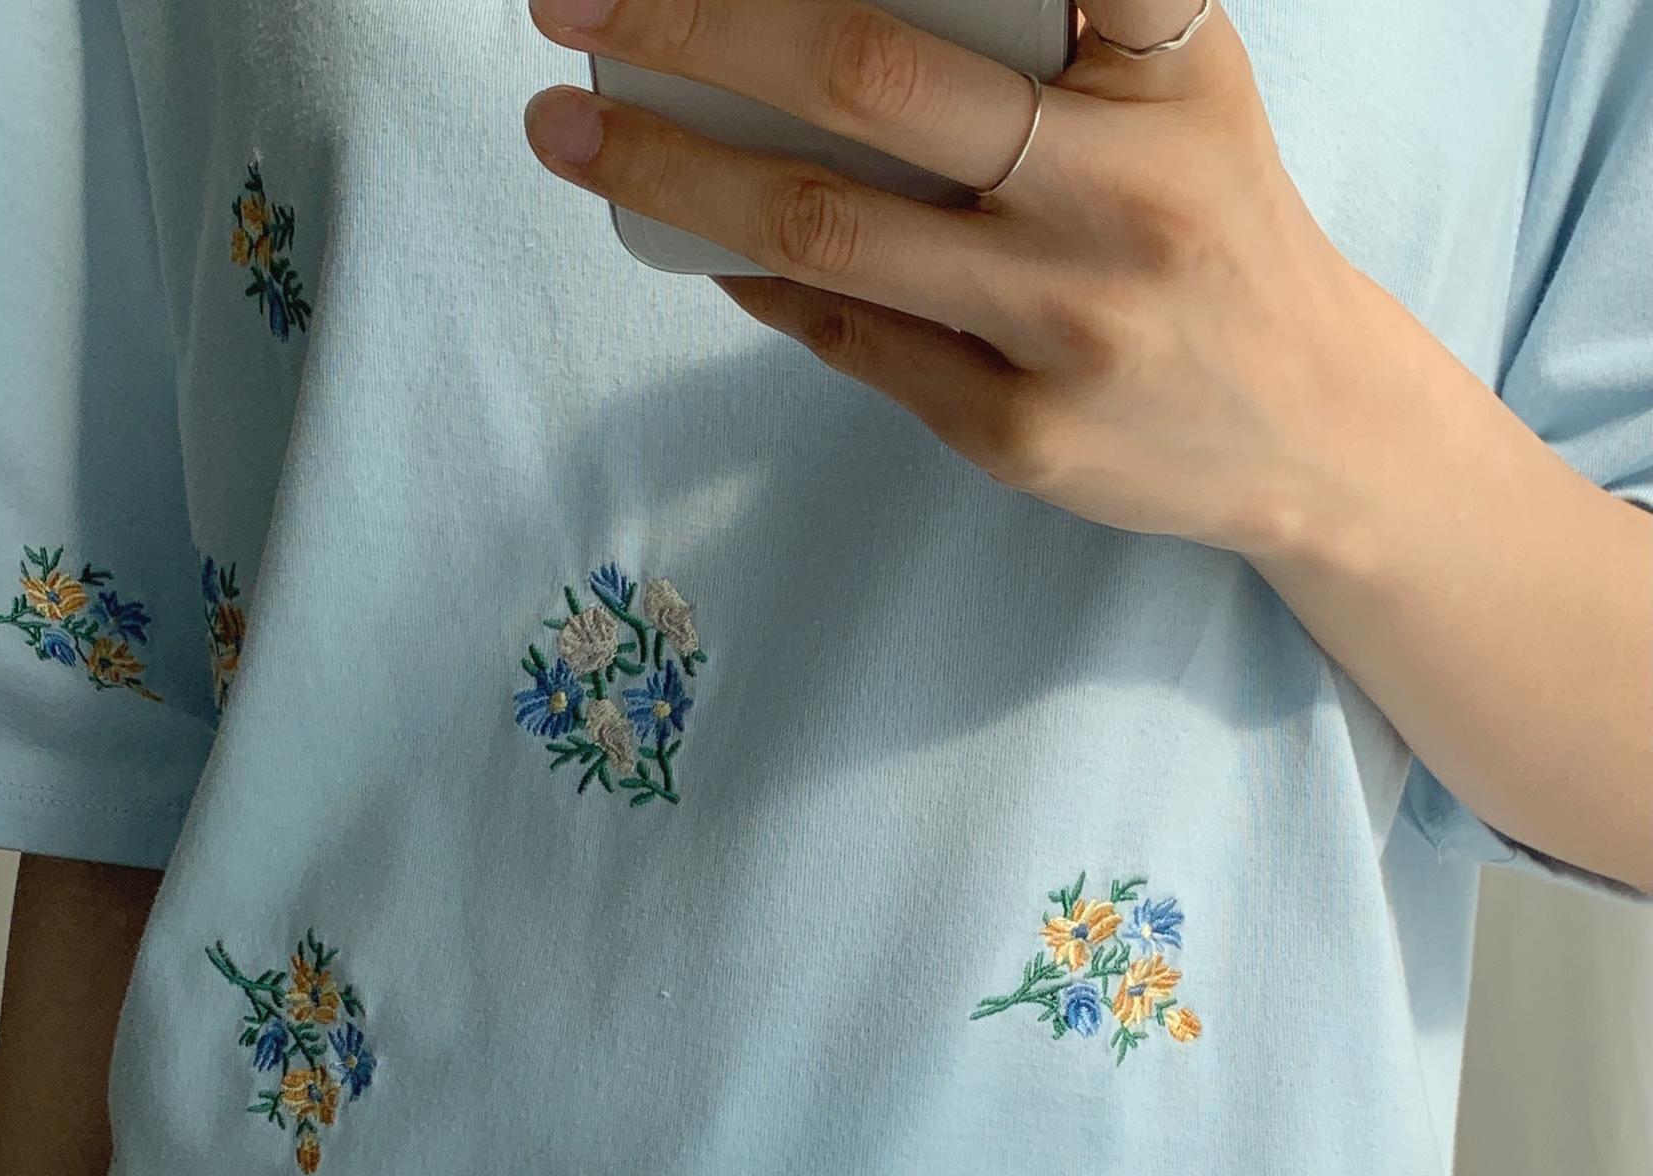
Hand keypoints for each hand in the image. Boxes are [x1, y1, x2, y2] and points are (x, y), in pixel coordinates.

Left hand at [522, 0, 1399, 564]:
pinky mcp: (1016, 436)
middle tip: (566, 2)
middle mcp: (1125, 190)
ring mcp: (1065, 327)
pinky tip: (696, 240)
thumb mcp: (1175, 83)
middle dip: (691, 21)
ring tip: (566, 131)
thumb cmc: (1207, 220)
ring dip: (669, 170)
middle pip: (868, 76)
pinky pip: (846, 339)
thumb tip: (798, 16)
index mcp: (1170, 66)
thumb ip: (1048, 26)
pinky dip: (753, 280)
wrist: (1306, 422)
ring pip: (824, 228)